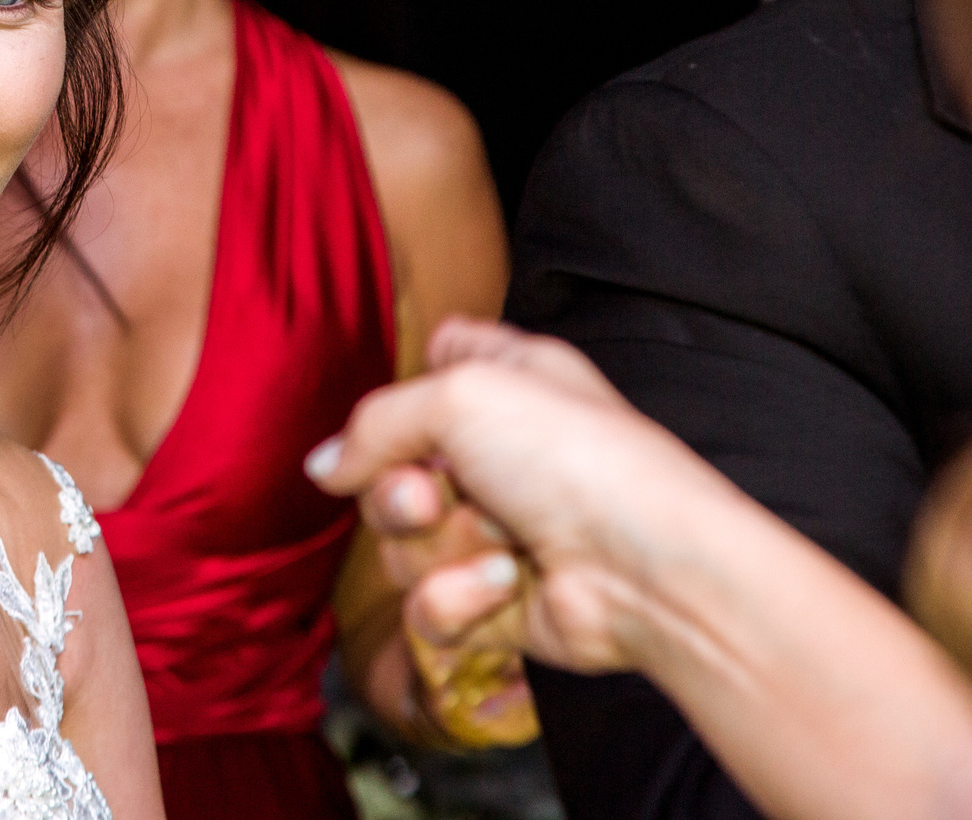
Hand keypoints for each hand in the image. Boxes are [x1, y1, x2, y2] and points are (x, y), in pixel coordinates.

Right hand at [308, 316, 737, 677]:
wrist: (649, 571)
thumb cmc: (578, 458)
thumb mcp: (460, 393)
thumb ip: (372, 424)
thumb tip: (322, 469)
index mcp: (504, 385)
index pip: (435, 363)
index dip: (408, 389)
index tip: (412, 409)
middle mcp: (496, 457)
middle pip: (388, 473)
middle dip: (400, 493)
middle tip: (434, 495)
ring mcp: (494, 533)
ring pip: (399, 547)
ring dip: (439, 549)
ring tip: (499, 544)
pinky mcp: (493, 603)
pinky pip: (427, 609)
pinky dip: (458, 599)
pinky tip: (505, 585)